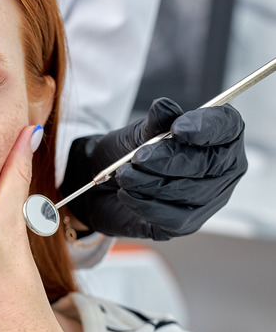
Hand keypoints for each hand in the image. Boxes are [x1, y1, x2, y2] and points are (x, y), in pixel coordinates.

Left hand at [61, 97, 246, 239]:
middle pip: (208, 163)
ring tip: (124, 174)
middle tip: (137, 157)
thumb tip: (163, 107)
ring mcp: (210, 198)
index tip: (177, 129)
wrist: (105, 184)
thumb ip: (154, 122)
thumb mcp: (138, 132)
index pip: (227, 126)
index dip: (205, 128)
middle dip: (169, 159)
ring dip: (151, 182)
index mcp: (217, 135)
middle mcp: (223, 168)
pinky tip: (126, 194)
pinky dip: (146, 205)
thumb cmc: (130, 153)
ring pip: (190, 191)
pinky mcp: (189, 223)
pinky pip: (174, 217)